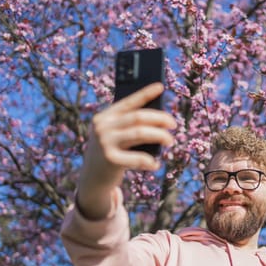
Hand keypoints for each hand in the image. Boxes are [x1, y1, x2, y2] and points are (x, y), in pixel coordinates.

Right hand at [76, 83, 176, 218]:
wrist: (92, 179)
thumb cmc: (111, 153)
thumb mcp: (115, 136)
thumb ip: (129, 126)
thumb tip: (159, 120)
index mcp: (105, 117)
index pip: (128, 102)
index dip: (145, 93)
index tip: (160, 86)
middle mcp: (103, 127)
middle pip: (138, 117)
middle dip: (159, 118)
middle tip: (174, 124)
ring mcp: (105, 142)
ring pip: (140, 133)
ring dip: (160, 135)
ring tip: (170, 141)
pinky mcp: (110, 159)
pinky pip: (137, 157)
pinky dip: (149, 160)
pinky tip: (155, 164)